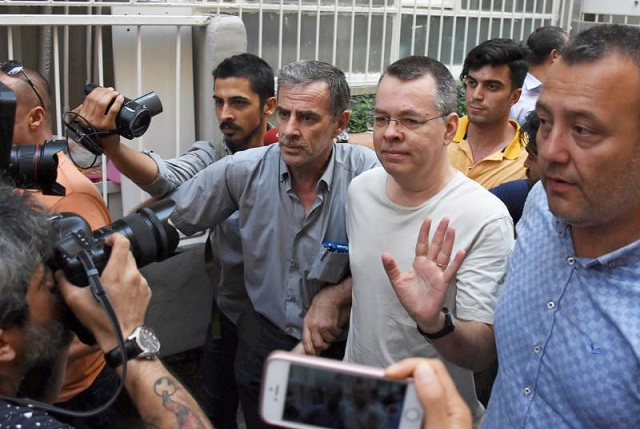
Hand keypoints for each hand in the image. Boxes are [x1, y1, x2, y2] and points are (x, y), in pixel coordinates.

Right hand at [56, 233, 150, 352]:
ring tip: (111, 281)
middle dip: (116, 254)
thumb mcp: (76, 301)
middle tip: (105, 263)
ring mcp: (142, 283)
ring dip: (123, 269)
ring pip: (133, 267)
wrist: (122, 337)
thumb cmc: (100, 319)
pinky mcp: (147, 292)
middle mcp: (132, 275)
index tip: (106, 242)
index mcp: (117, 273)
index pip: (123, 243)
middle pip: (128, 253)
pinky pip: (138, 279)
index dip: (114, 238)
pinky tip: (120, 292)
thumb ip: (65, 284)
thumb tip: (59, 274)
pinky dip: (130, 280)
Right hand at [72, 86, 123, 154]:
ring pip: (103, 102)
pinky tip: (120, 98)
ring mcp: (98, 122)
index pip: (88, 98)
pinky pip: (113, 110)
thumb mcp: (90, 121)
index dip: (97, 91)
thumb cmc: (101, 132)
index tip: (104, 89)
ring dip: (110, 95)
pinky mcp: (108, 125)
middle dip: (105, 92)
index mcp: (82, 116)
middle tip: (112, 91)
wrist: (108, 145)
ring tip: (116, 94)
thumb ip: (89, 110)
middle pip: (96, 99)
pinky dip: (117, 102)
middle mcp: (88, 119)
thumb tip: (95, 95)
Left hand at [302, 281, 350, 354]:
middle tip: (327, 342)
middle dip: (324, 345)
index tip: (313, 354)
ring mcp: (323, 326)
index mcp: (306, 325)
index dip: (310, 351)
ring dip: (332, 337)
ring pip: (329, 340)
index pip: (306, 343)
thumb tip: (313, 343)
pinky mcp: (331, 325)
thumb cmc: (319, 306)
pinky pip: (335, 334)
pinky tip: (336, 326)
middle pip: (318, 344)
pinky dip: (337, 331)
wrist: (329, 298)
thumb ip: (310, 329)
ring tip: (331, 330)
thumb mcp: (310, 317)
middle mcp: (314, 327)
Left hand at [382, 218, 464, 330]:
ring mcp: (438, 273)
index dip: (424, 232)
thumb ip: (391, 268)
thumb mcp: (397, 281)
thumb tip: (384, 254)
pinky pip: (451, 270)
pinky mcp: (443, 282)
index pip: (422, 244)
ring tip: (452, 229)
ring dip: (448, 242)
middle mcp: (430, 265)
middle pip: (436, 245)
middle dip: (440, 232)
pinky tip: (461, 251)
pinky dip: (456, 261)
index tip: (428, 219)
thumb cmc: (409, 298)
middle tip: (445, 218)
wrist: (419, 314)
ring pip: (444, 254)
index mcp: (419, 263)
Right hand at [385, 358, 471, 428]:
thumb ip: (433, 401)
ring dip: (400, 394)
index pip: (433, 368)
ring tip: (387, 404)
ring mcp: (438, 417)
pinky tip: (395, 414)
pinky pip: (413, 407)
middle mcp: (448, 409)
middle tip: (383, 388)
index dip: (409, 366)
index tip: (389, 374)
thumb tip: (423, 369)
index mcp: (454, 407)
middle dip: (401, 380)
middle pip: (422, 378)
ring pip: (416, 393)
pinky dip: (401, 407)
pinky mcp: (428, 424)